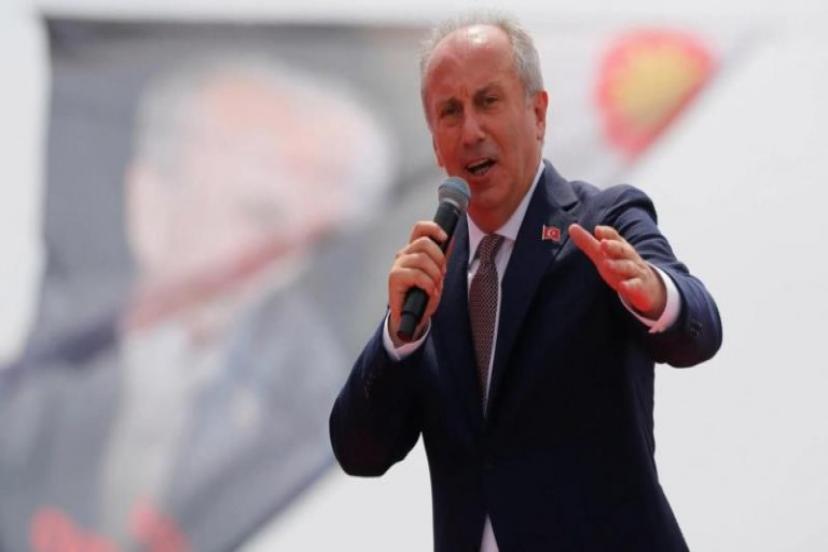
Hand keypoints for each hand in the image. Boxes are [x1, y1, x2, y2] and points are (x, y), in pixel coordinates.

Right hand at [388, 221, 447, 345]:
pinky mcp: (394, 278)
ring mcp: (398, 265)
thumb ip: (442, 258)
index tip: (445, 238)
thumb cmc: (423, 296)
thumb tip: (450, 240)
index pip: (420, 228)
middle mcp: (404, 254)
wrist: (412, 318)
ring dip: (434, 275)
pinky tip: (429, 292)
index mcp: (414, 250)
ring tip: (434, 287)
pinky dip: (428, 285)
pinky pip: (417, 274)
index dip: (433, 228)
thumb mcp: (437, 274)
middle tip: (441, 274)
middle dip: (439, 258)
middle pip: (424, 242)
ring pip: (422, 259)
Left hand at [569, 223, 665, 319]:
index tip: (598, 230)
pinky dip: (630, 286)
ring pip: (628, 267)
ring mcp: (636, 272)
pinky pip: (636, 286)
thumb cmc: (619, 267)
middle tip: (603, 244)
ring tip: (607, 264)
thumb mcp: (602, 255)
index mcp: (620, 247)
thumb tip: (572, 227)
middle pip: (622, 250)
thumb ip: (588, 243)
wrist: (647, 287)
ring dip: (618, 265)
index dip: (607, 233)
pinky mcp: (640, 287)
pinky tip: (623, 286)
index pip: (615, 237)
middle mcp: (629, 257)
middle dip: (614, 246)